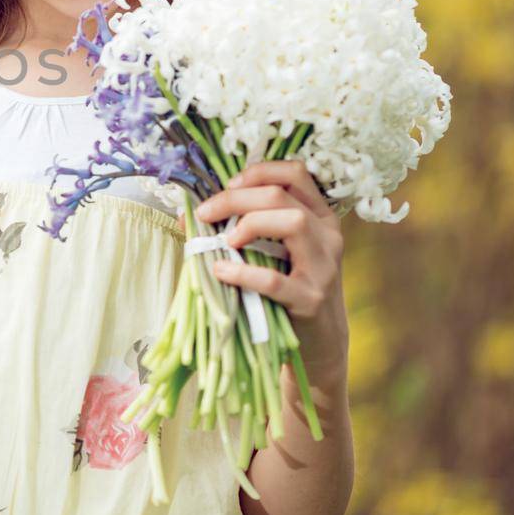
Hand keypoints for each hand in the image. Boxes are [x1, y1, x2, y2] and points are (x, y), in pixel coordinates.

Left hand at [180, 160, 349, 379]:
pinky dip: (244, 272)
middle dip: (236, 199)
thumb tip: (187, 215)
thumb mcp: (276, 252)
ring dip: (250, 224)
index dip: (258, 172)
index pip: (294, 173)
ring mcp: (324, 267)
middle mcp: (327, 236)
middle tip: (205, 213)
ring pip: (293, 222)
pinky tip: (221, 271)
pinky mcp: (311, 300)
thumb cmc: (288, 288)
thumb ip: (245, 226)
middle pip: (281, 196)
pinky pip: (276, 280)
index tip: (228, 186)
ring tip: (225, 240)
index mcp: (319, 216)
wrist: (320, 342)